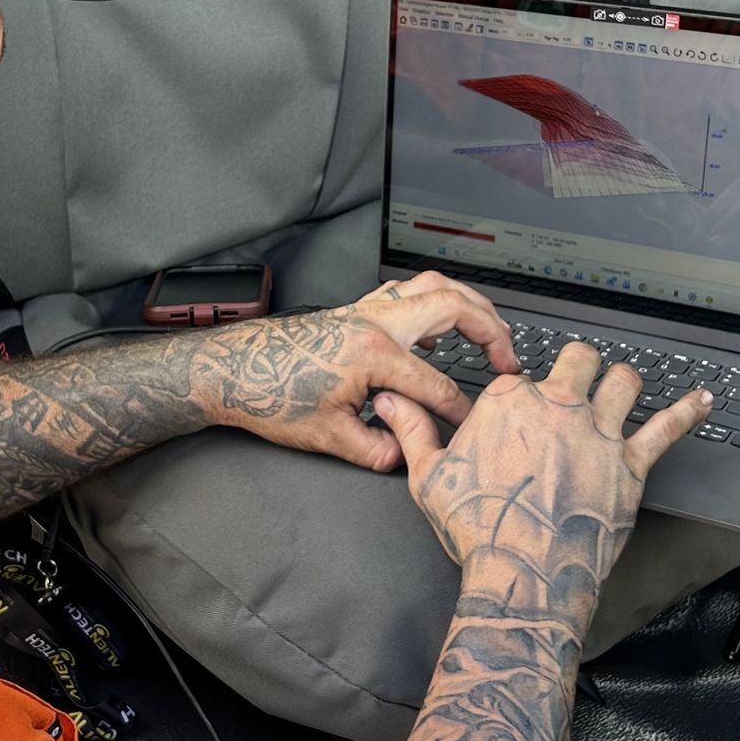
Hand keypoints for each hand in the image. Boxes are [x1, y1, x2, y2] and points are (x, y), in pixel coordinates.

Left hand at [190, 271, 520, 470]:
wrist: (229, 369)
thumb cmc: (269, 397)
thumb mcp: (328, 437)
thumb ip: (378, 448)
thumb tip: (408, 454)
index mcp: (374, 352)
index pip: (438, 384)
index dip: (462, 412)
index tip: (474, 429)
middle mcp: (375, 320)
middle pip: (455, 306)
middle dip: (492, 330)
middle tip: (510, 359)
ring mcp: (365, 308)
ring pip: (433, 286)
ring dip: (469, 304)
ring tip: (491, 330)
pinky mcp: (355, 309)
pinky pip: (409, 291)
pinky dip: (436, 301)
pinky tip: (440, 330)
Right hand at [372, 342, 711, 626]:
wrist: (523, 573)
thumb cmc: (478, 529)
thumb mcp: (427, 477)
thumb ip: (413, 429)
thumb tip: (390, 402)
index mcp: (509, 399)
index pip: (523, 373)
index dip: (524, 391)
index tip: (522, 407)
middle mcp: (557, 405)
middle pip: (578, 360)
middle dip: (579, 367)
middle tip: (578, 382)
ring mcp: (597, 432)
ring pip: (623, 380)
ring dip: (624, 382)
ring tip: (623, 386)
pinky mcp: (630, 464)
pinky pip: (667, 426)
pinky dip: (688, 410)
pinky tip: (702, 400)